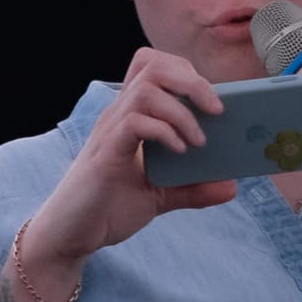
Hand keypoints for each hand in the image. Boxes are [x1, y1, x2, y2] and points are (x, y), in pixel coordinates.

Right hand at [22, 47, 237, 271]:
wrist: (71, 235)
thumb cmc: (108, 208)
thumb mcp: (161, 197)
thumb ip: (193, 188)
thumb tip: (230, 186)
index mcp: (131, 116)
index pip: (154, 66)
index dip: (185, 71)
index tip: (210, 100)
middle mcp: (118, 115)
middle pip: (153, 65)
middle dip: (192, 81)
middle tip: (217, 111)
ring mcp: (110, 131)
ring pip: (147, 90)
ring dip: (182, 111)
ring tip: (199, 141)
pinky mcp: (105, 153)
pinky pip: (135, 123)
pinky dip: (164, 132)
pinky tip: (179, 152)